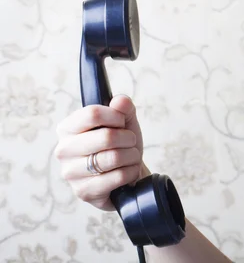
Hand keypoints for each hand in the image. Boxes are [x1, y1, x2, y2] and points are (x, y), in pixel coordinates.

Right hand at [53, 95, 147, 210]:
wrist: (126, 175)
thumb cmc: (121, 145)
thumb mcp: (125, 122)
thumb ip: (124, 107)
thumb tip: (120, 101)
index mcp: (68, 128)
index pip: (93, 113)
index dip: (116, 116)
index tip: (122, 122)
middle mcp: (63, 150)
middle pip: (107, 137)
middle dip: (128, 139)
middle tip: (130, 143)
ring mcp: (71, 173)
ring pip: (114, 157)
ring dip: (132, 156)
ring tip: (130, 157)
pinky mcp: (83, 192)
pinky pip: (118, 177)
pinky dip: (131, 172)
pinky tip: (128, 172)